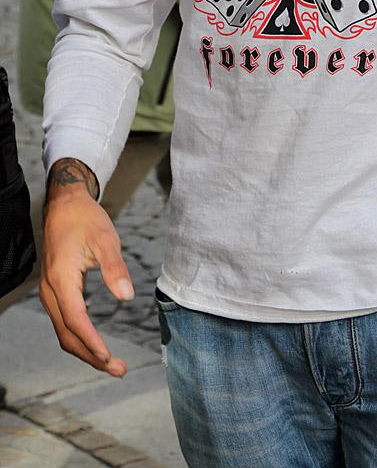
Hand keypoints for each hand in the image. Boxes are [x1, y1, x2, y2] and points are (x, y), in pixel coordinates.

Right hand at [39, 158, 133, 375]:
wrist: (65, 204)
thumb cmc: (86, 219)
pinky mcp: (55, 290)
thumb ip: (115, 268)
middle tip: (119, 370)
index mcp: (61, 278)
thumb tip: (127, 298)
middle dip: (91, 356)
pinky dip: (79, 337)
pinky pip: (64, 322)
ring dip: (85, 350)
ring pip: (63, 331)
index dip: (91, 342)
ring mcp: (50, 292)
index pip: (75, 319)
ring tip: (111, 364)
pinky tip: (96, 343)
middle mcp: (51, 290)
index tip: (108, 358)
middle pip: (67, 334)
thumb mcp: (105, 239)